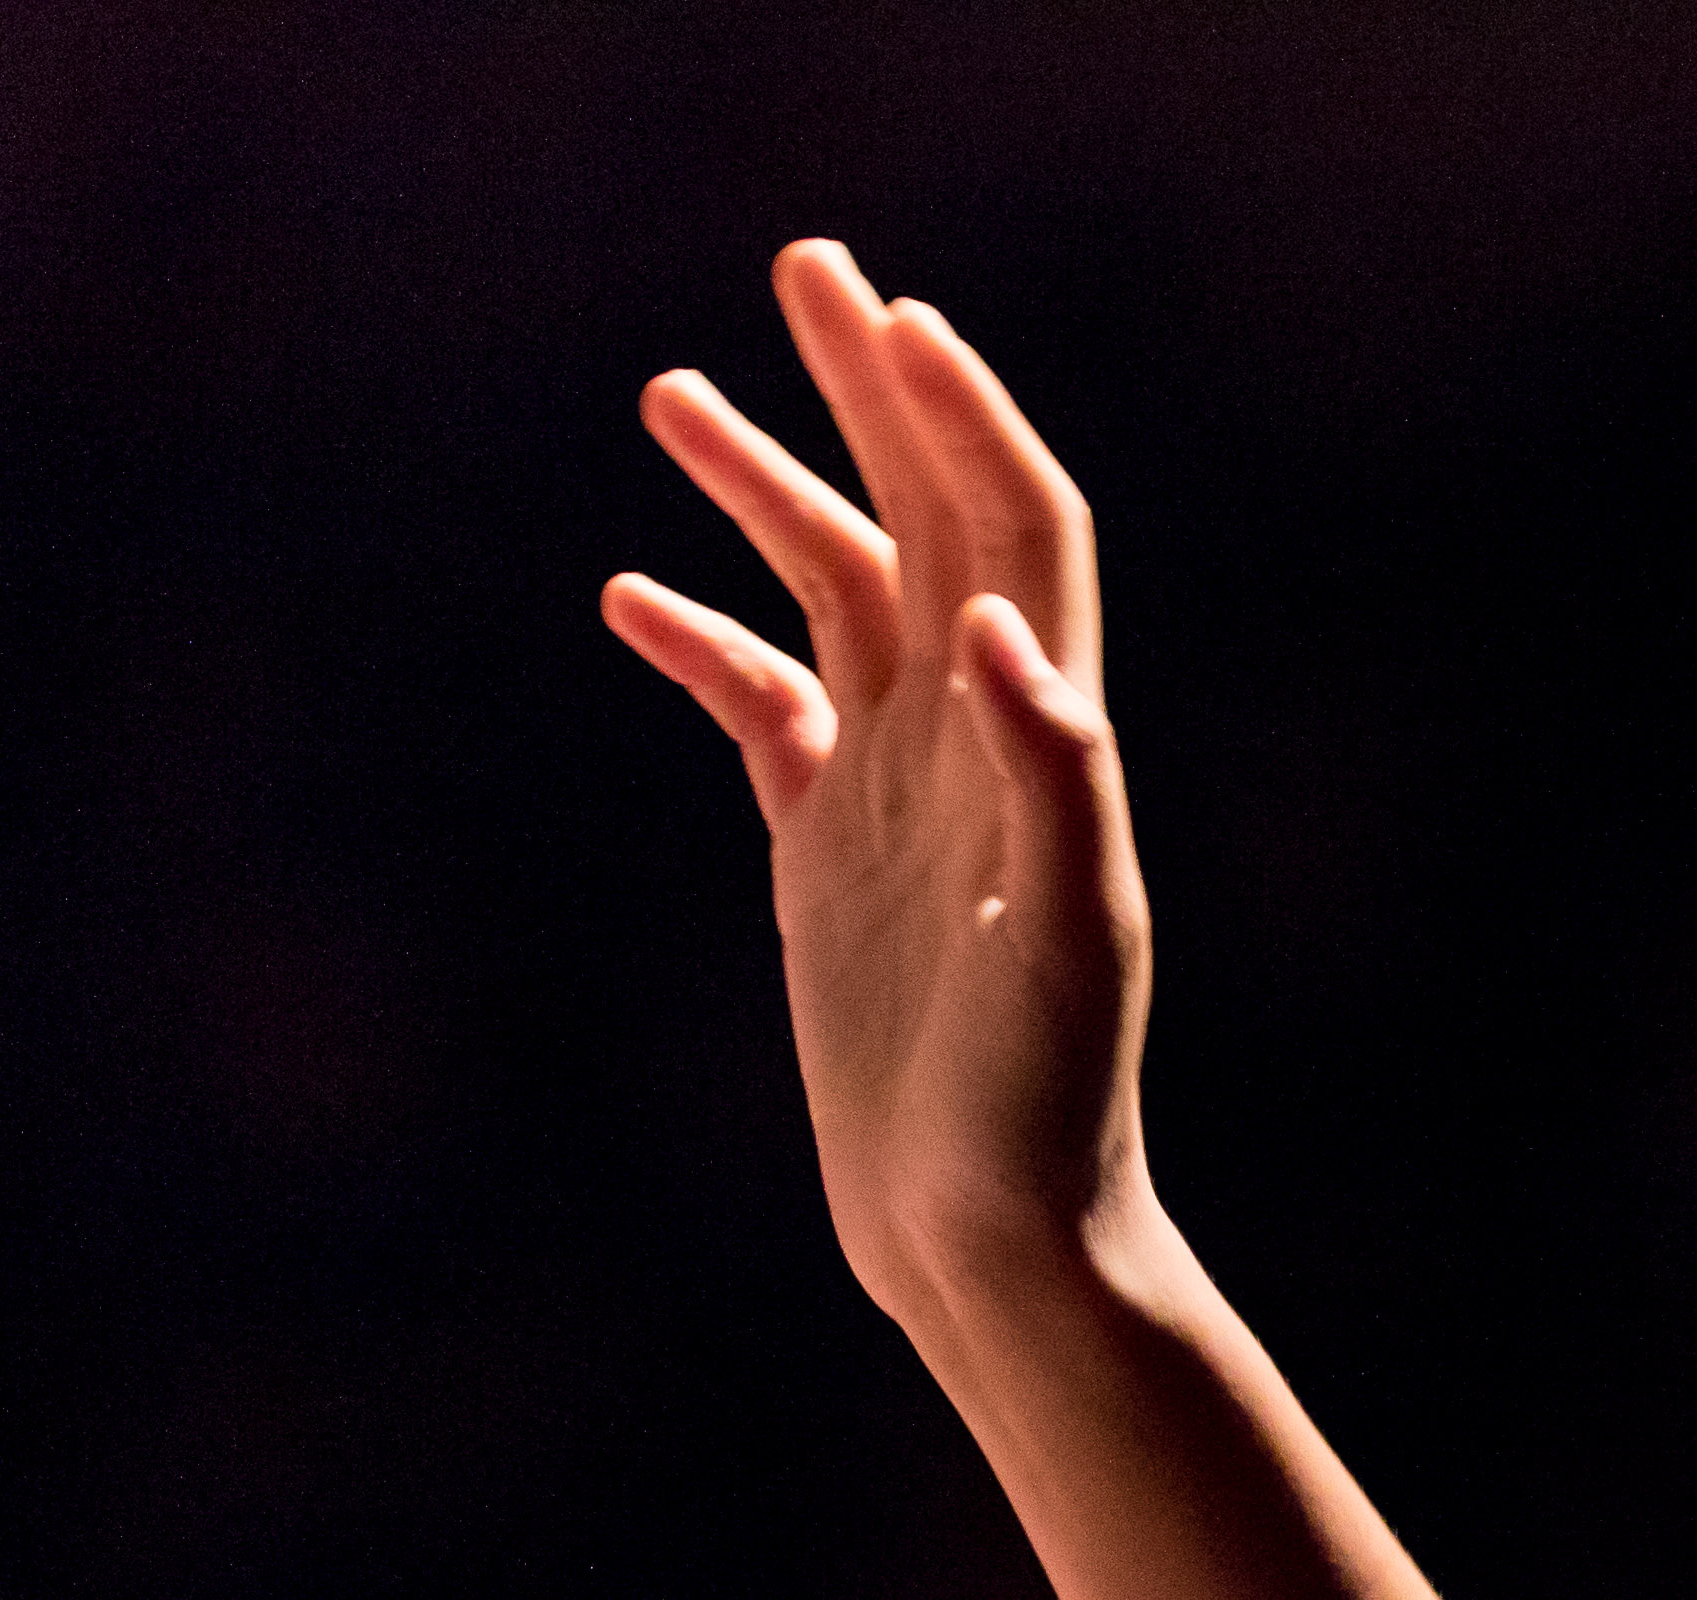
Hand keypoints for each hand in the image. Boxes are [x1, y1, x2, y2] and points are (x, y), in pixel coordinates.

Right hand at [604, 240, 1146, 1317]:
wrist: (998, 1235)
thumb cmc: (1047, 1105)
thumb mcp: (1065, 944)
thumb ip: (1052, 777)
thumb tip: (996, 624)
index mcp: (1043, 742)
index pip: (1013, 530)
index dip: (963, 419)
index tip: (892, 320)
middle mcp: (978, 746)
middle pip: (922, 521)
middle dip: (866, 394)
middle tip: (802, 267)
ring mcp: (898, 795)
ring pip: (831, 596)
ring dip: (765, 492)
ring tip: (672, 394)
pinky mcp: (829, 858)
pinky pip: (763, 712)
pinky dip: (705, 641)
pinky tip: (630, 594)